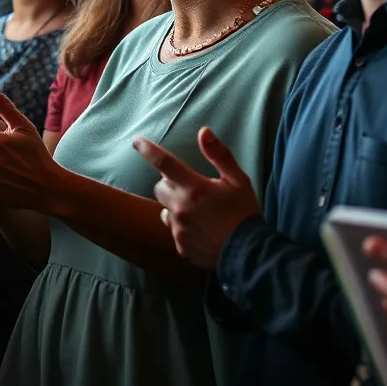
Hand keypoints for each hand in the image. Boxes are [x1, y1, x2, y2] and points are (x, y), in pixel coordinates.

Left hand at [133, 127, 260, 268]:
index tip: (137, 141)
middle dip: (170, 182)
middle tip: (191, 186)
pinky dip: (182, 225)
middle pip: (160, 187)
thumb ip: (218, 154)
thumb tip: (203, 131)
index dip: (148, 150)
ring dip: (175, 205)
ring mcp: (179, 229)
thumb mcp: (238, 179)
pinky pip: (173, 230)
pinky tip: (200, 228)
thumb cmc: (244, 212)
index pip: (164, 163)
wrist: (249, 254)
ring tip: (197, 210)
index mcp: (194, 188)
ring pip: (165, 209)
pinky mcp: (180, 246)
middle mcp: (181, 208)